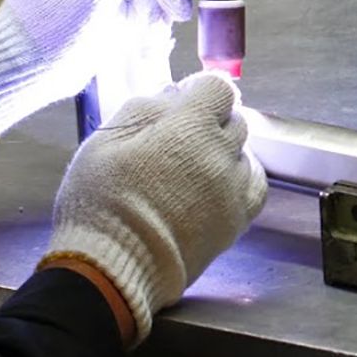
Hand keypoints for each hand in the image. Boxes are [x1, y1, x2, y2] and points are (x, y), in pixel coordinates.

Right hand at [42, 72, 266, 342]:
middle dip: (210, 120)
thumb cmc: (101, 200)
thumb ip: (144, 107)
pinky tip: (220, 181)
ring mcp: (233, 188)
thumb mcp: (105, 140)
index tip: (183, 102)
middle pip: (233, 119)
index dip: (200, 91)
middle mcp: (221, 153)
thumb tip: (172, 93)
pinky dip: (242, 176)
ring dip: (224, 151)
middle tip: (181, 138)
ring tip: (193, 167)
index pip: (218, 88)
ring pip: (243, 151)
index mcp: (190, 127)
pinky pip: (255, 184)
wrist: (113, 268)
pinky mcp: (238, 219)